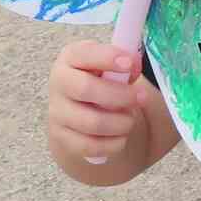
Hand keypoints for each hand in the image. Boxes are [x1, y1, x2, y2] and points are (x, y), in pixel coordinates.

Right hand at [48, 41, 141, 166]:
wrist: (76, 110)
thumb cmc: (98, 81)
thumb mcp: (109, 65)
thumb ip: (123, 64)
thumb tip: (135, 66)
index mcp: (71, 58)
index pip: (84, 54)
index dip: (108, 57)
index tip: (131, 63)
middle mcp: (59, 83)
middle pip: (87, 89)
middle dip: (120, 95)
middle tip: (143, 97)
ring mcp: (58, 112)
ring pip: (93, 122)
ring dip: (121, 122)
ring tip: (130, 118)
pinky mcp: (62, 138)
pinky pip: (92, 146)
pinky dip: (114, 143)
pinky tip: (121, 135)